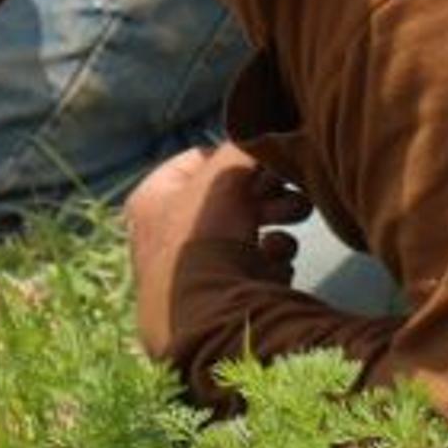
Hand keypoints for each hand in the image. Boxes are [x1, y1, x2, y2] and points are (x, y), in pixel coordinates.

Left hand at [123, 143, 306, 361]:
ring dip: (277, 225)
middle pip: (228, 199)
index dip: (238, 158)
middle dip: (268, 194)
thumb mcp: (223, 177)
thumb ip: (245, 148)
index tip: (268, 163)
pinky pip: (254, 270)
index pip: (200, 161)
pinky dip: (271, 263)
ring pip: (245, 233)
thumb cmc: (202, 238)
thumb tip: (265, 130)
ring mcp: (193, 270)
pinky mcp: (219, 300)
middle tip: (294, 196)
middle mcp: (166, 233)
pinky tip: (278, 263)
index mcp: (153, 199)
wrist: (204, 317)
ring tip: (293, 227)